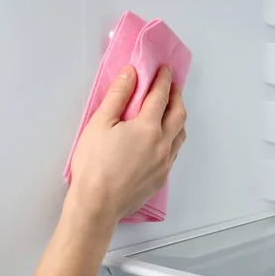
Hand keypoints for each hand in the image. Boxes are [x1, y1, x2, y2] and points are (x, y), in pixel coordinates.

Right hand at [68, 65, 186, 224]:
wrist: (97, 205)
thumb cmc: (94, 164)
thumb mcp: (100, 123)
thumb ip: (118, 96)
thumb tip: (131, 74)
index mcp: (148, 128)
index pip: (161, 96)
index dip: (163, 80)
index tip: (165, 70)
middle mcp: (162, 144)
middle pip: (179, 114)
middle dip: (177, 96)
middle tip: (172, 86)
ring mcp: (164, 163)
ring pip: (180, 134)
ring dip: (178, 117)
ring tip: (171, 110)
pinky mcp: (161, 179)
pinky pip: (174, 152)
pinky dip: (173, 138)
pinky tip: (164, 138)